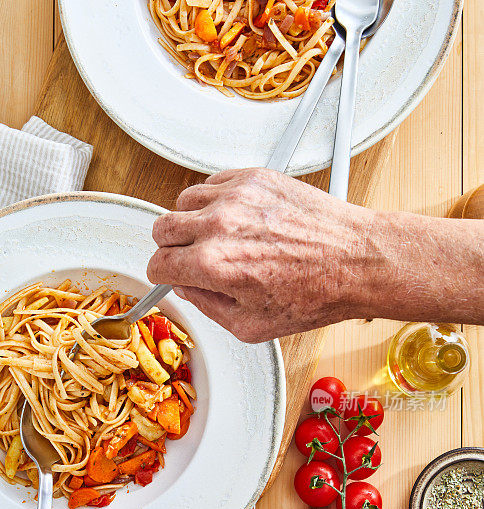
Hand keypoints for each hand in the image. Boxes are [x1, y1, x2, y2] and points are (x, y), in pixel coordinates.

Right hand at [148, 168, 374, 341]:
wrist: (356, 260)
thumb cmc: (315, 293)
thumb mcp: (251, 325)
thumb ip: (208, 308)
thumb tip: (189, 289)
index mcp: (214, 264)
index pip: (158, 264)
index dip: (162, 276)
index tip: (170, 275)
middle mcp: (220, 225)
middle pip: (162, 228)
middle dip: (170, 247)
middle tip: (187, 257)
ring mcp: (237, 196)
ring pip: (184, 201)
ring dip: (190, 221)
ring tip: (214, 237)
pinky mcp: (255, 177)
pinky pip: (213, 182)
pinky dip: (214, 200)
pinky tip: (233, 218)